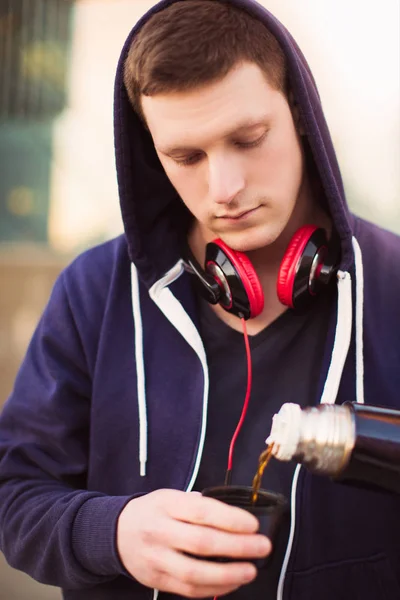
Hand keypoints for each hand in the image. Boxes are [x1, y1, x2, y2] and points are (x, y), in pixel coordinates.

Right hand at [117, 489, 271, 597]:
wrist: (115, 533)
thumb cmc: (151, 512)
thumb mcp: (170, 496)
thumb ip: (198, 504)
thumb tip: (233, 515)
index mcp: (166, 505)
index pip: (202, 511)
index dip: (230, 519)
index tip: (253, 524)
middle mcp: (160, 531)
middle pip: (202, 542)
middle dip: (237, 546)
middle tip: (261, 547)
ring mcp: (158, 559)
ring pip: (195, 572)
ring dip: (228, 574)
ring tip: (250, 570)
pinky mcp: (158, 580)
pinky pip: (188, 589)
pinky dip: (214, 588)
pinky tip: (232, 583)